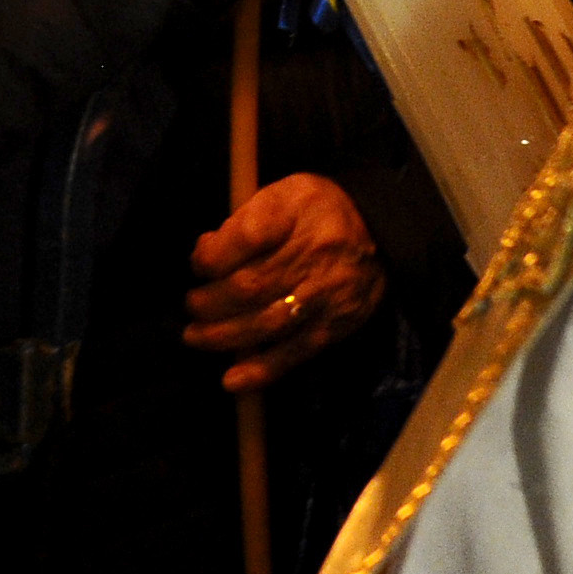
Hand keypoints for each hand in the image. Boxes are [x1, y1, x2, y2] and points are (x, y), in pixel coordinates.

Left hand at [185, 174, 385, 390]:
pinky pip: (295, 352)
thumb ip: (243, 219)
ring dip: (224, 335)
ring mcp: (323, 296)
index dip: (214, 255)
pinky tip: (233, 380)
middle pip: (252, 285)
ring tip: (195, 337)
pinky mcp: (333, 327)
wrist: (381, 231)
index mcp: (296, 212)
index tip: (199, 264)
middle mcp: (312, 255)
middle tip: (191, 306)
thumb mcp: (284, 193)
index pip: (249, 235)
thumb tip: (205, 252)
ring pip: (267, 322)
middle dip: (211, 302)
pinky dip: (261, 369)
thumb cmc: (318, 211)